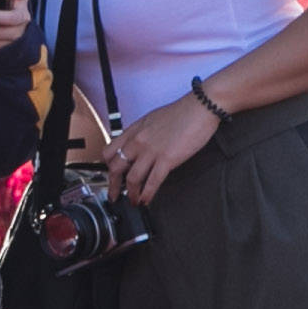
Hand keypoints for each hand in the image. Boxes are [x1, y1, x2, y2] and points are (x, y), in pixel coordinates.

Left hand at [106, 92, 221, 202]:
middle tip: (115, 195)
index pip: (110, 152)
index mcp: (134, 131)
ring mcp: (151, 151)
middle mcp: (138, 141)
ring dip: (132, 194)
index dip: (108, 167)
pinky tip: (146, 200)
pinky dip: (147, 194)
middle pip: (116, 168)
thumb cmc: (182, 112)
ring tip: (134, 201)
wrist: (199, 108)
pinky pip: (152, 182)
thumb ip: (142, 134)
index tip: (111, 176)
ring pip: (132, 179)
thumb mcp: (152, 119)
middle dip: (113, 186)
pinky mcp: (167, 159)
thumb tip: (139, 147)